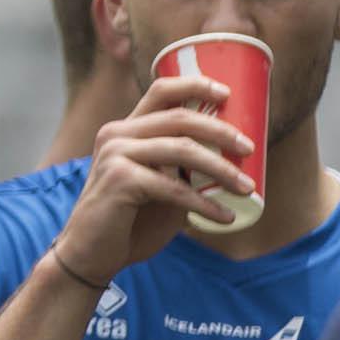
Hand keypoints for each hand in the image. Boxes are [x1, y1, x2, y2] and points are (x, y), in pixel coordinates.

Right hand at [52, 71, 253, 283]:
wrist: (90, 254)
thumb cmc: (128, 221)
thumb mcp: (159, 185)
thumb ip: (184, 168)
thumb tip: (234, 161)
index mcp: (125, 130)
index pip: (161, 91)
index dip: (196, 85)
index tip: (228, 94)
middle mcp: (116, 135)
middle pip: (179, 117)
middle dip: (221, 131)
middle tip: (249, 148)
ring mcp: (115, 155)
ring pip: (183, 149)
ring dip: (222, 169)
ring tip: (246, 187)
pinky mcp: (119, 180)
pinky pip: (175, 188)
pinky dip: (205, 204)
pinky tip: (224, 216)